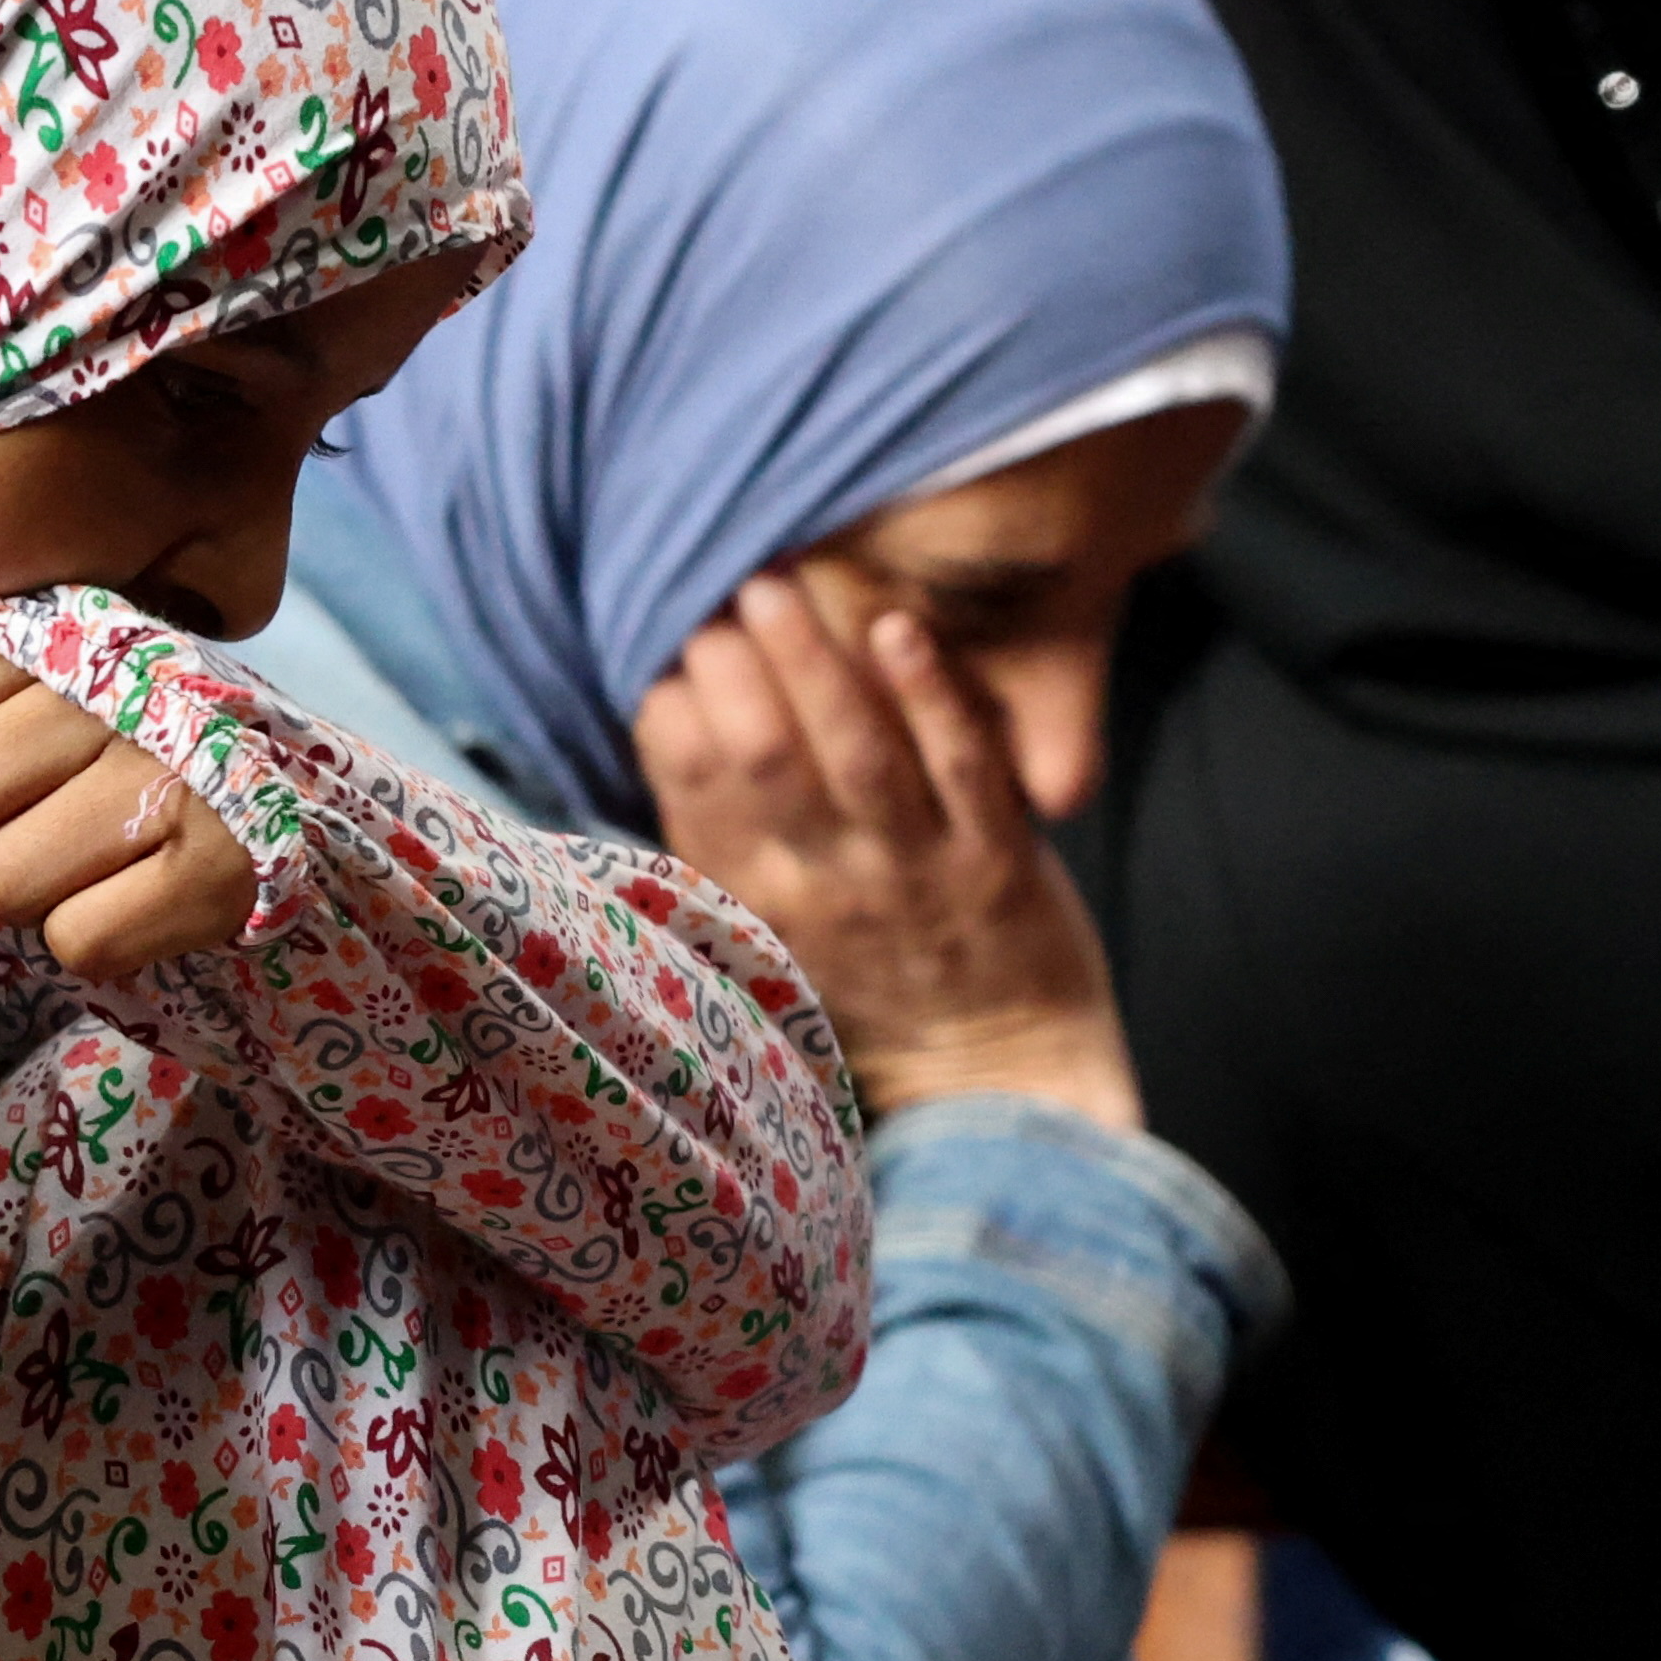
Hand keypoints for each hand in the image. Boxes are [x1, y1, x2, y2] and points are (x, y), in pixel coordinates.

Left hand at [0, 636, 262, 976]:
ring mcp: (169, 770)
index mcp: (47, 640)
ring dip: (33, 903)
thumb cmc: (121, 769)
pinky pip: (75, 940)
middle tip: (35, 843)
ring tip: (93, 870)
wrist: (285, 807)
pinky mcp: (218, 860)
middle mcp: (109, 688)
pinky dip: (97, 942)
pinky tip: (140, 903)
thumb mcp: (31, 713)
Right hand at [633, 571, 1141, 1130]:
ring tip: (778, 587)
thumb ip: (716, 831)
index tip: (673, 638)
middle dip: (733, 664)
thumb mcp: (764, 919)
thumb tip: (662, 710)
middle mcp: (827, 884)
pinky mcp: (999, 867)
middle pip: (764, 759)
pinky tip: (899, 628)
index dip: (673, 702)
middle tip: (720, 590)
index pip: (694, 784)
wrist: (990, 1073)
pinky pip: (962, 770)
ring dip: (813, 663)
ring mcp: (915, 873)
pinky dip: (929, 696)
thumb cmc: (868, 977)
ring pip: (855, 753)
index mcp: (760, 896)